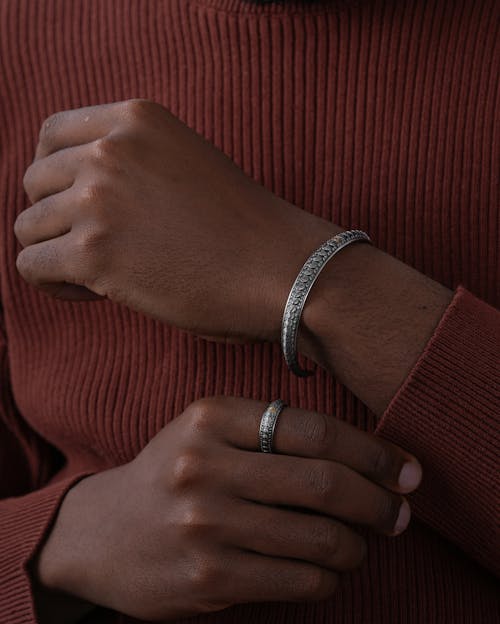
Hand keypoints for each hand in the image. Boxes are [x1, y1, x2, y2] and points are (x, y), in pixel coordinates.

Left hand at [14, 100, 335, 341]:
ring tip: (101, 275)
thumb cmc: (242, 231)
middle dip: (58, 220)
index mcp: (136, 118)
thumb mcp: (183, 164)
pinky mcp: (94, 253)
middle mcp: (110, 149)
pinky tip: (95, 294)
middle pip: (34, 183)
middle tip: (100, 250)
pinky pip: (32, 266)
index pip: (50, 135)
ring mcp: (99, 199)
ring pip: (28, 227)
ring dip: (57, 254)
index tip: (81, 209)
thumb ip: (130, 163)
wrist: (282, 271)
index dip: (56, 177)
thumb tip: (70, 193)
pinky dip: (55, 285)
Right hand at [36, 397, 421, 620]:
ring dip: (357, 547)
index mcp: (210, 419)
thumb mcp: (205, 433)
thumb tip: (370, 459)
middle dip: (379, 502)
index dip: (374, 453)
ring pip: (321, 538)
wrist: (99, 535)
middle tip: (400, 514)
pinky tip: (326, 573)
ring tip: (359, 546)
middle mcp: (204, 467)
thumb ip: (272, 432)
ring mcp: (204, 526)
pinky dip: (329, 579)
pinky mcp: (208, 578)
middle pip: (326, 484)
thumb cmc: (171, 477)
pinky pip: (300, 581)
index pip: (316, 430)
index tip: (405, 470)